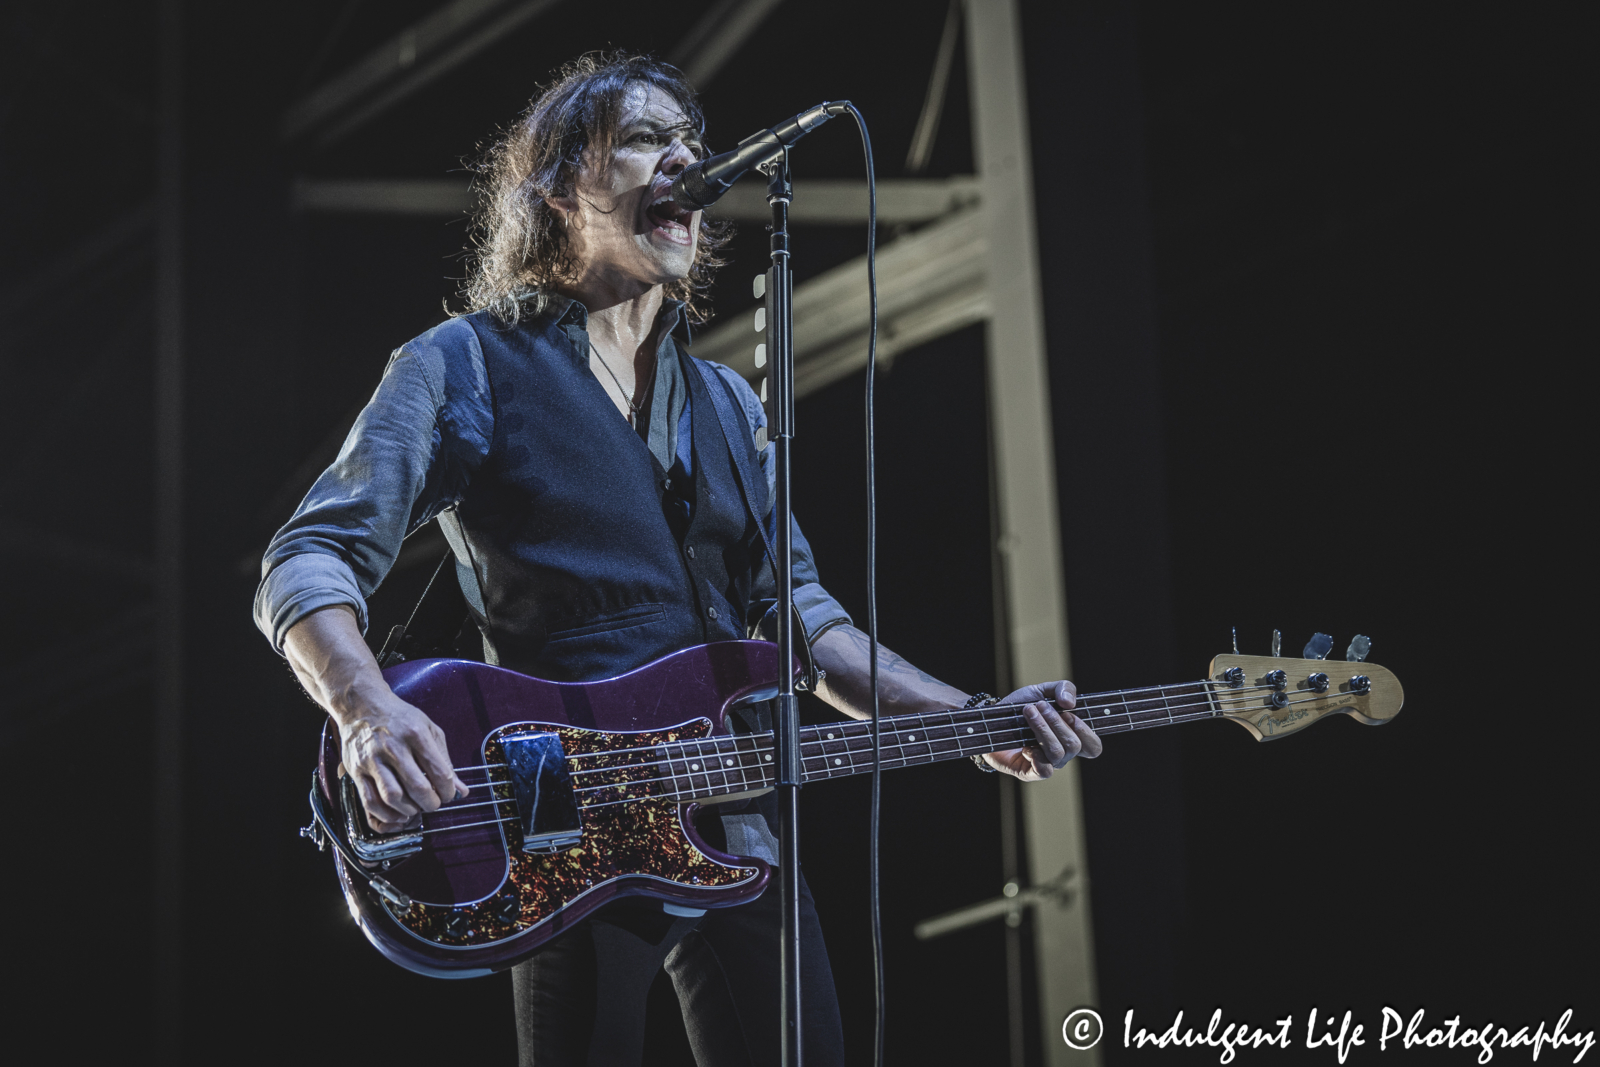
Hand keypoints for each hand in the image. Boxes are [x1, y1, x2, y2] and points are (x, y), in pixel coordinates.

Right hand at [334, 687, 468, 832]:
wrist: (361, 705)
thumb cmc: (399, 718)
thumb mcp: (428, 730)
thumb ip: (444, 761)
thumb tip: (461, 790)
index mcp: (416, 734)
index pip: (439, 772)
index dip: (448, 790)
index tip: (449, 794)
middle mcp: (393, 746)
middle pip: (417, 787)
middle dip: (431, 803)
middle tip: (434, 804)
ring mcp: (372, 759)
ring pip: (392, 797)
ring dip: (409, 810)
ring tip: (416, 808)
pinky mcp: (356, 770)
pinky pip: (370, 801)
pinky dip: (386, 814)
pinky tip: (397, 812)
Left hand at [980, 680, 1102, 780]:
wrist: (990, 720)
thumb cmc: (1020, 708)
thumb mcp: (1042, 690)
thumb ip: (1064, 688)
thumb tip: (1070, 703)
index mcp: (1070, 737)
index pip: (1093, 746)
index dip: (1086, 730)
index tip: (1067, 711)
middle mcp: (1062, 753)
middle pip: (1074, 745)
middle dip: (1056, 721)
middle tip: (1039, 705)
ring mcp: (1047, 764)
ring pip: (1058, 753)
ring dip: (1043, 729)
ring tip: (1028, 712)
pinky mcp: (1029, 772)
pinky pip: (1045, 771)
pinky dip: (1036, 755)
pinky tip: (1025, 744)